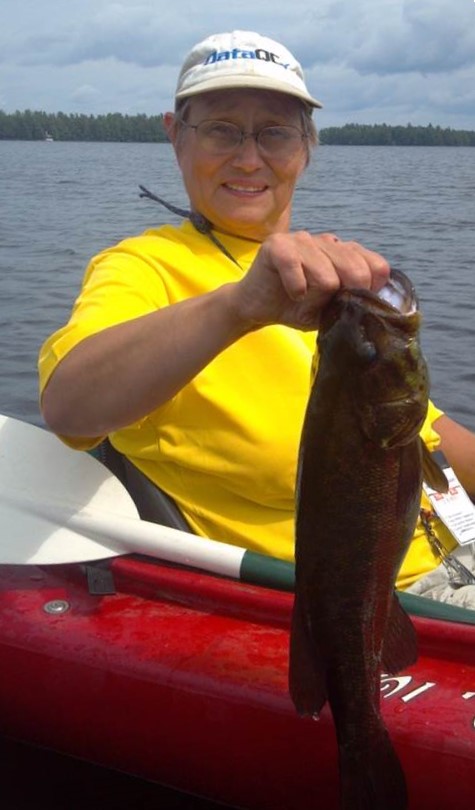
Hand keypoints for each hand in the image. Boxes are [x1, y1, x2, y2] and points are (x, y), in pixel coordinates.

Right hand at [231, 231, 389, 329]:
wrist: (256, 306)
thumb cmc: (295, 306)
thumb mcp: (331, 311)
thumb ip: (352, 304)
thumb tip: (372, 309)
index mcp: (345, 253)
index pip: (377, 267)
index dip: (369, 291)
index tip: (351, 304)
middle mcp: (327, 241)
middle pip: (357, 272)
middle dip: (343, 298)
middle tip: (323, 306)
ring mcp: (303, 239)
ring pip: (327, 277)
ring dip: (314, 298)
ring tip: (301, 298)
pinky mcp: (278, 245)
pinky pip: (297, 268)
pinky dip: (295, 289)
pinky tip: (291, 293)